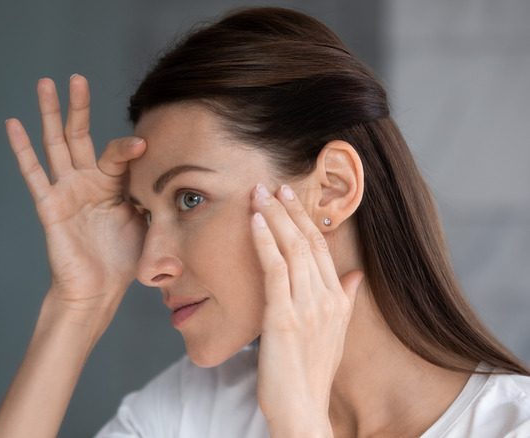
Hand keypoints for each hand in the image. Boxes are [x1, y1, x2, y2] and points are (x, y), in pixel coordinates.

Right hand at [6, 75, 145, 325]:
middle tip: (76, 77)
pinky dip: (22, 149)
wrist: (98, 291)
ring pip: (55, 145)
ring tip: (44, 84)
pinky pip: (33, 174)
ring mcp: (66, 191)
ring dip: (50, 114)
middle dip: (78, 106)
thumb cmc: (123, 260)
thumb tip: (181, 183)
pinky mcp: (50, 206)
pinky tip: (13, 124)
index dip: (129, 148)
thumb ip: (156, 198)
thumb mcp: (148, 223)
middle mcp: (87, 182)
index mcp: (112, 184)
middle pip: (80, 135)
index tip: (144, 145)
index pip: (117, 153)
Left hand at [250, 183, 362, 436]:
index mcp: (337, 300)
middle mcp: (326, 298)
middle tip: (272, 184)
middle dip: (288, 210)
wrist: (302, 409)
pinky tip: (254, 222)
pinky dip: (264, 241)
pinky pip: (274, 269)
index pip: (321, 248)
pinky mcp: (283, 316)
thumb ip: (346, 300)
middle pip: (307, 242)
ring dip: (273, 217)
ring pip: (291, 249)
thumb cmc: (311, 373)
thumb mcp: (335, 334)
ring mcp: (306, 306)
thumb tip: (356, 275)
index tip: (290, 197)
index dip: (304, 219)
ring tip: (259, 193)